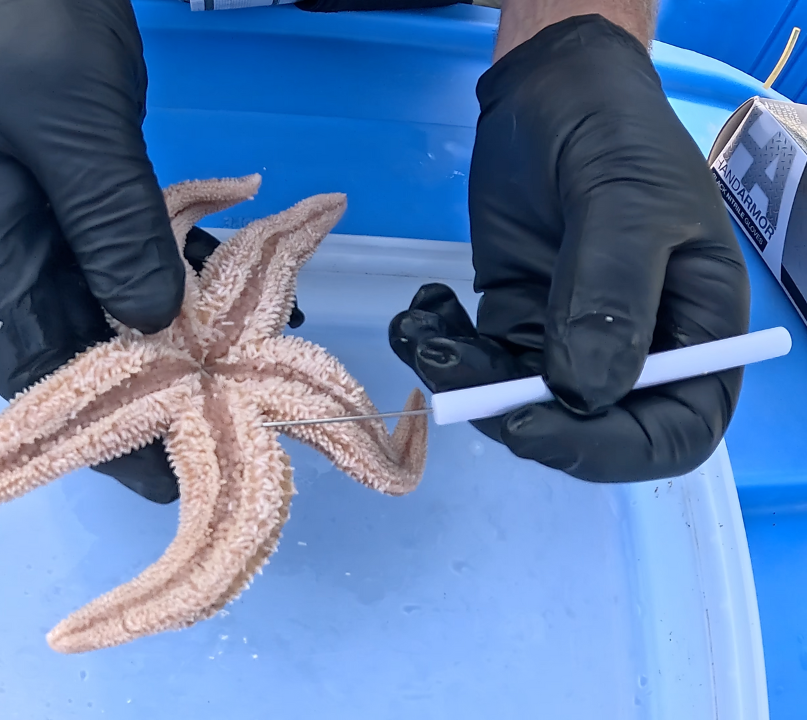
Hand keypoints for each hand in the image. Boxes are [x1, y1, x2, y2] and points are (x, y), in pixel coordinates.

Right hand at [0, 0, 300, 502]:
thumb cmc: (39, 26)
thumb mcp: (74, 129)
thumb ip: (112, 227)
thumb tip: (154, 325)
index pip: (23, 365)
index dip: (86, 431)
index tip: (154, 475)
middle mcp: (3, 243)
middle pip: (69, 348)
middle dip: (138, 396)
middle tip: (214, 439)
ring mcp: (43, 220)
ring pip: (107, 309)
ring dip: (167, 342)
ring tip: (238, 380)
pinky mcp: (85, 197)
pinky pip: (131, 259)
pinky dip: (178, 284)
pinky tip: (233, 304)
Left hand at [388, 15, 749, 481]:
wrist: (554, 88)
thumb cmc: (613, 132)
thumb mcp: (625, 203)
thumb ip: (609, 298)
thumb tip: (582, 393)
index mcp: (697, 331)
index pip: (670, 431)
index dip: (604, 449)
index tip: (531, 422)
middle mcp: (637, 349)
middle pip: (583, 428)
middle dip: (509, 412)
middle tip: (451, 368)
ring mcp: (569, 338)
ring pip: (515, 399)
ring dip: (458, 379)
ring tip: (423, 324)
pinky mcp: (514, 319)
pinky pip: (476, 362)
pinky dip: (439, 348)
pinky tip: (426, 305)